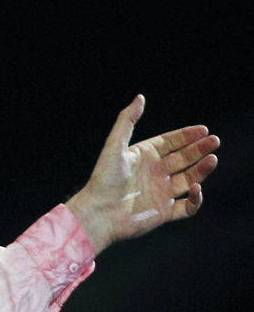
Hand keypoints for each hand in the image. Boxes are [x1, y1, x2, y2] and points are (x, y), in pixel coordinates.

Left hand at [66, 95, 219, 254]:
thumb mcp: (114, 146)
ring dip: (202, 170)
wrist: (98, 214)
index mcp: (146, 157)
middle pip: (184, 159)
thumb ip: (127, 121)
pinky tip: (196, 188)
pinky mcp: (164, 213)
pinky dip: (196, 200)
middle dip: (200, 149)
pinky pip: (187, 207)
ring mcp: (161, 193)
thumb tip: (140, 97)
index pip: (172, 142)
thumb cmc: (104, 180)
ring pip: (189, 179)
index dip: (188, 136)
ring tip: (212, 160)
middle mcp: (156, 174)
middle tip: (214, 141)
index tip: (203, 130)